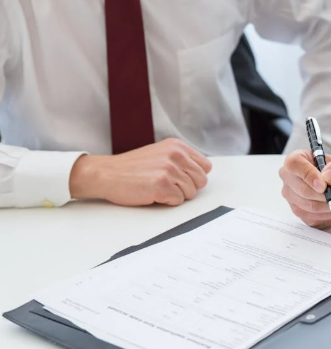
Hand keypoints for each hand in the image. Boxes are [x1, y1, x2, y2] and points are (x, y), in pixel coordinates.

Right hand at [69, 138, 211, 205]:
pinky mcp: (162, 185)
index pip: (205, 167)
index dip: (195, 177)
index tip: (181, 179)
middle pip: (201, 181)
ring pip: (191, 193)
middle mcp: (175, 155)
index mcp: (177, 146)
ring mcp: (169, 170)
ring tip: (158, 188)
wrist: (106, 174)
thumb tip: (201, 174)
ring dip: (176, 195)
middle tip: (169, 186)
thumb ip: (181, 160)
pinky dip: (167, 202)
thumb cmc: (131, 168)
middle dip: (188, 188)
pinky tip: (153, 193)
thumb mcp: (160, 154)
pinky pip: (178, 201)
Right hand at [279, 150, 330, 227]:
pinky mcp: (300, 212)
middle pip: (304, 190)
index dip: (309, 175)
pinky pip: (316, 216)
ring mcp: (292, 198)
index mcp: (295, 160)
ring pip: (312, 206)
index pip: (294, 165)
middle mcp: (289, 179)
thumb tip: (329, 177)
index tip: (324, 185)